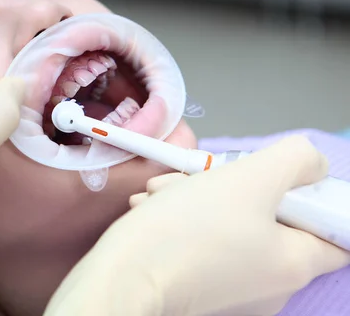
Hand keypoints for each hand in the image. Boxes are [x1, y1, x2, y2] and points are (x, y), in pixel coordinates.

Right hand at [47, 136, 349, 315]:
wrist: (122, 276)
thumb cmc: (187, 231)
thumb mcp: (249, 179)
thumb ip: (294, 160)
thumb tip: (310, 166)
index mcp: (295, 264)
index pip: (336, 230)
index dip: (317, 197)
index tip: (279, 179)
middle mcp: (271, 285)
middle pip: (272, 218)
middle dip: (235, 186)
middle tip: (203, 177)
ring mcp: (233, 289)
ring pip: (230, 223)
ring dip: (198, 195)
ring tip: (165, 192)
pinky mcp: (199, 286)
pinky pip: (205, 241)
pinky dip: (183, 218)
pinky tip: (156, 208)